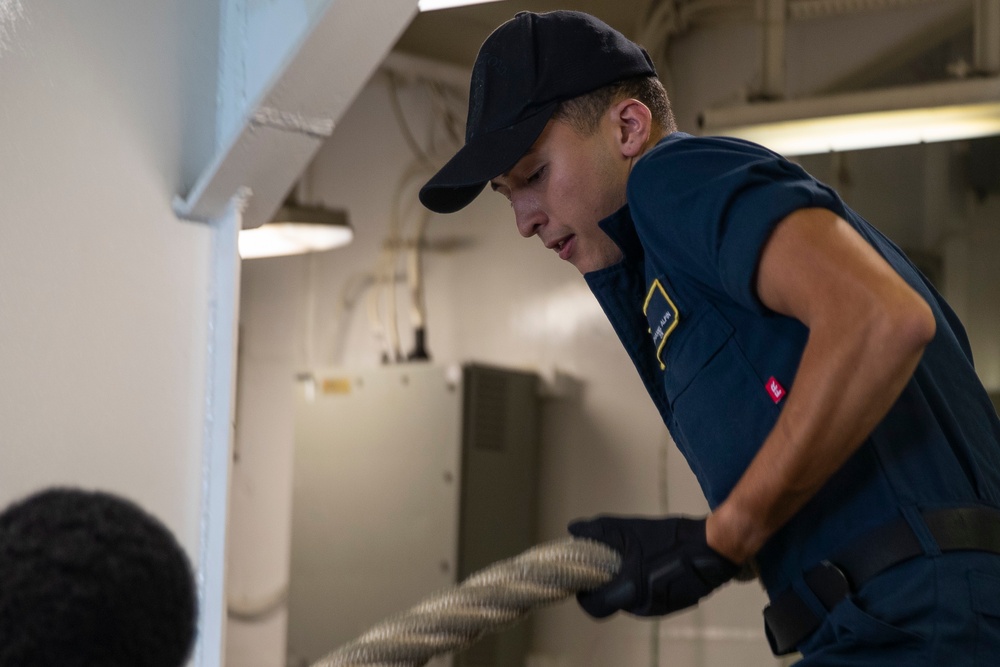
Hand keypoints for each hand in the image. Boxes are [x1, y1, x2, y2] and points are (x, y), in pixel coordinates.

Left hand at [567, 515, 738, 617]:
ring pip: (632, 600)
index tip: (584, 579)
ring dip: (627, 584)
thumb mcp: (632, 530)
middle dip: (608, 584)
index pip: (595, 607)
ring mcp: (660, 609)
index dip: (585, 595)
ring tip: (633, 559)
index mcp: (630, 592)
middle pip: (613, 602)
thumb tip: (573, 528)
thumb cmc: (670, 540)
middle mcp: (643, 607)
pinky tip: (653, 565)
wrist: (714, 549)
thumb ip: (600, 531)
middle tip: (609, 562)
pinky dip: (645, 585)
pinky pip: (650, 599)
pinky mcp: (674, 606)